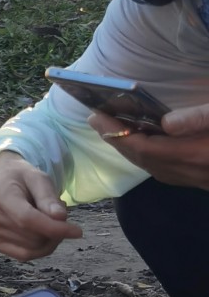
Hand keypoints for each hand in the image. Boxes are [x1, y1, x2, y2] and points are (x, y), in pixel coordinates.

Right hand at [0, 152, 81, 258]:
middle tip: (57, 213)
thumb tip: (60, 218)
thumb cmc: (21, 178)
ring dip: (48, 239)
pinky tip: (40, 232)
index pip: (27, 219)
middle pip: (32, 237)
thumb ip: (49, 197)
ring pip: (31, 249)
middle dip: (54, 231)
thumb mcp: (38, 178)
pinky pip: (23, 254)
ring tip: (47, 219)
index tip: (77, 232)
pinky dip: (39, 248)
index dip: (54, 228)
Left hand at [88, 105, 208, 187]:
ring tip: (112, 128)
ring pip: (151, 167)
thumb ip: (198, 118)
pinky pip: (162, 170)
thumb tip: (165, 122)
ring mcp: (194, 179)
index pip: (143, 148)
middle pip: (141, 159)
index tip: (96, 116)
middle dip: (116, 140)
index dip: (117, 133)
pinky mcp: (199, 180)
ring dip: (128, 149)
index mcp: (193, 155)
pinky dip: (144, 156)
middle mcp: (189, 172)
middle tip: (96, 120)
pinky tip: (142, 143)